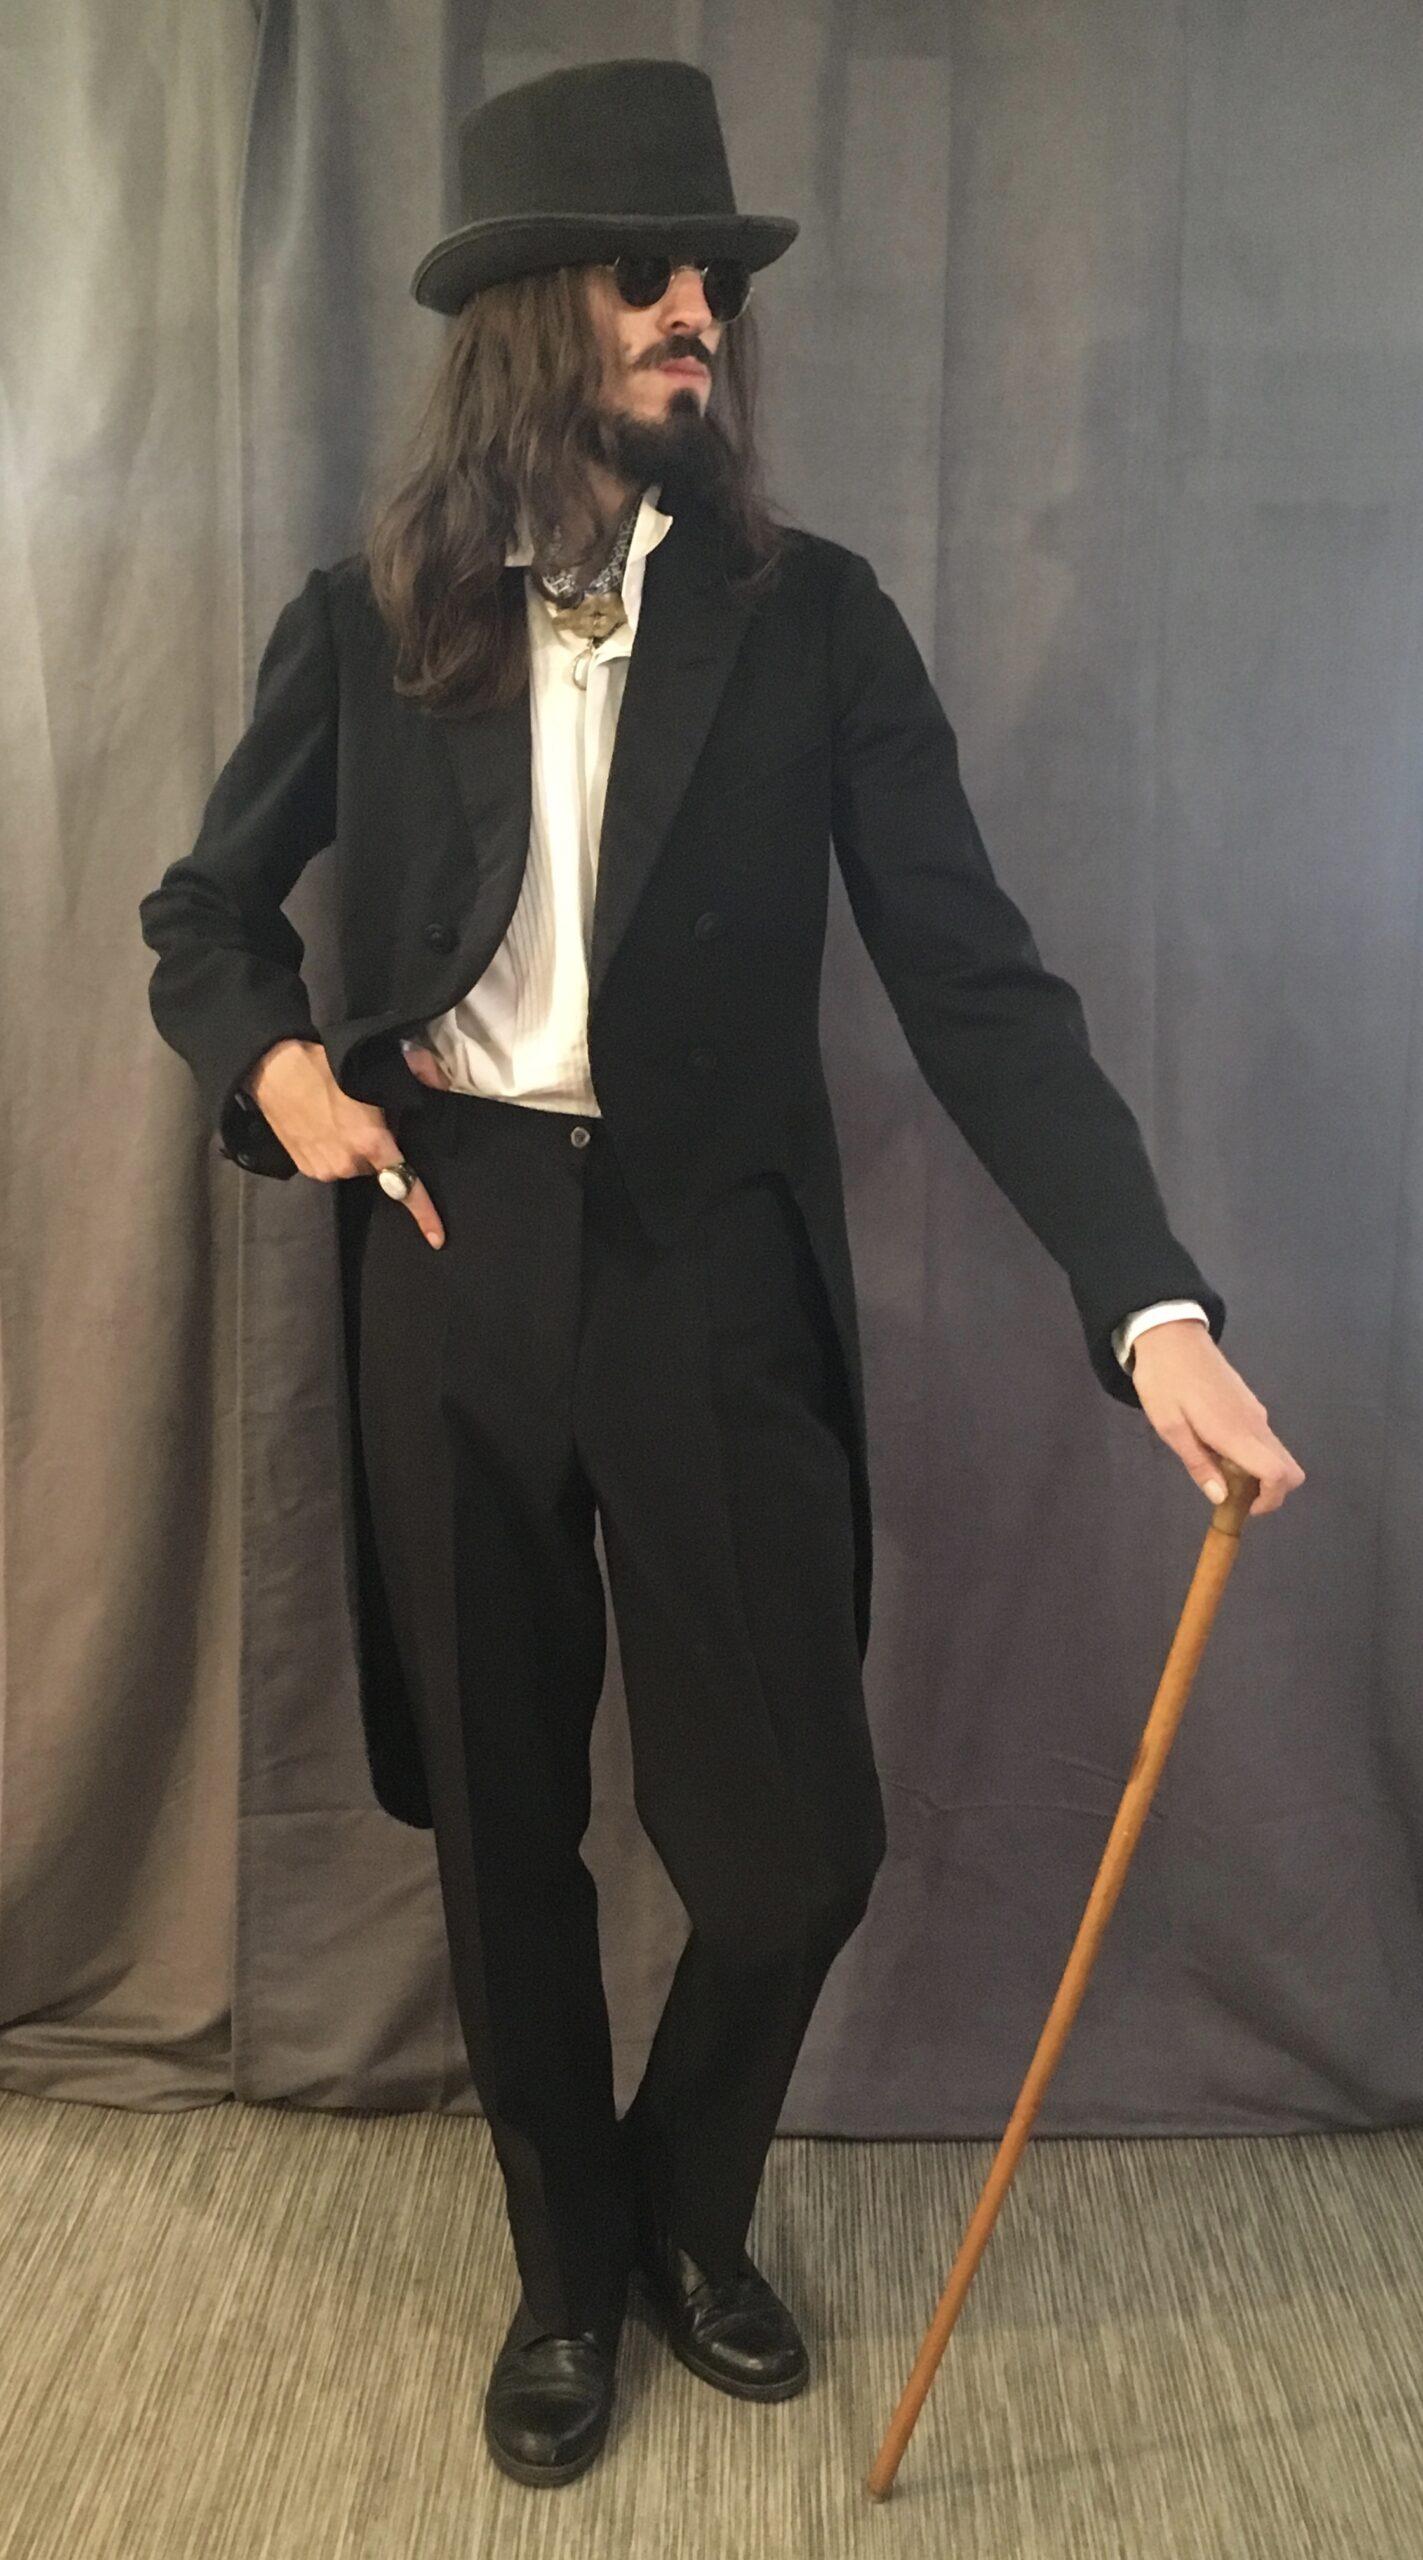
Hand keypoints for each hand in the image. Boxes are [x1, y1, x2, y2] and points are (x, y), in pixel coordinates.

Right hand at [245, 1038, 445, 1247]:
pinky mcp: (306, 1169)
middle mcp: (349, 1164)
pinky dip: (334, 1152)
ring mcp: (325, 1170)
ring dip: (353, 1150)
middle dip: (378, 1149)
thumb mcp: (374, 1063)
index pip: (405, 1186)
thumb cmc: (323, 1066)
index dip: (424, 1214)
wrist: (273, 1069)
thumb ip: (417, 1069)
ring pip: (354, 1166)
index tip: (437, 1238)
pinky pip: (333, 1166)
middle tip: (365, 1118)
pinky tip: (323, 1128)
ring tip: (338, 1119)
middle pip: (377, 1167)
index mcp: (371, 1143)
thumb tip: (440, 1081)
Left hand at [1128, 1320, 1304, 1516]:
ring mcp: (1256, 1412)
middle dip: (1270, 1491)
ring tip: (1217, 1469)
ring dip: (1258, 1473)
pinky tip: (1217, 1447)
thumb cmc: (1163, 1380)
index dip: (1270, 1500)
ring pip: (1276, 1454)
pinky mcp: (1250, 1403)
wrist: (1170, 1333)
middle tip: (1231, 1494)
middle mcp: (1256, 1423)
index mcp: (1236, 1433)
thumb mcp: (1170, 1427)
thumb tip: (1222, 1499)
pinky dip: (1252, 1455)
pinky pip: (1263, 1439)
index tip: (1242, 1508)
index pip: (1279, 1474)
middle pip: (1289, 1468)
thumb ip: (1199, 1464)